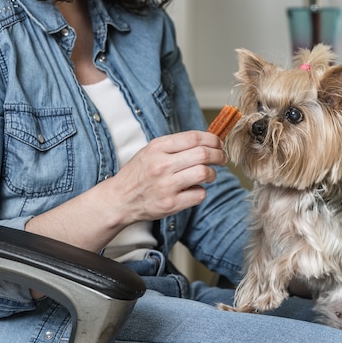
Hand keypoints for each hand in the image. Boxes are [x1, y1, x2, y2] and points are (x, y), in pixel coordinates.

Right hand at [110, 130, 226, 222]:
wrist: (120, 199)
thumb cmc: (139, 173)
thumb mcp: (151, 150)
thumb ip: (176, 145)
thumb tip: (207, 141)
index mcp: (158, 147)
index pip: (194, 138)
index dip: (213, 139)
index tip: (219, 143)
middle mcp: (162, 165)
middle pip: (203, 155)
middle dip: (219, 156)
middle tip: (222, 159)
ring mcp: (167, 186)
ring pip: (204, 173)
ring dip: (212, 174)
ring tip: (209, 175)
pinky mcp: (171, 204)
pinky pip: (199, 194)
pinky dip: (201, 191)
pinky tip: (194, 189)